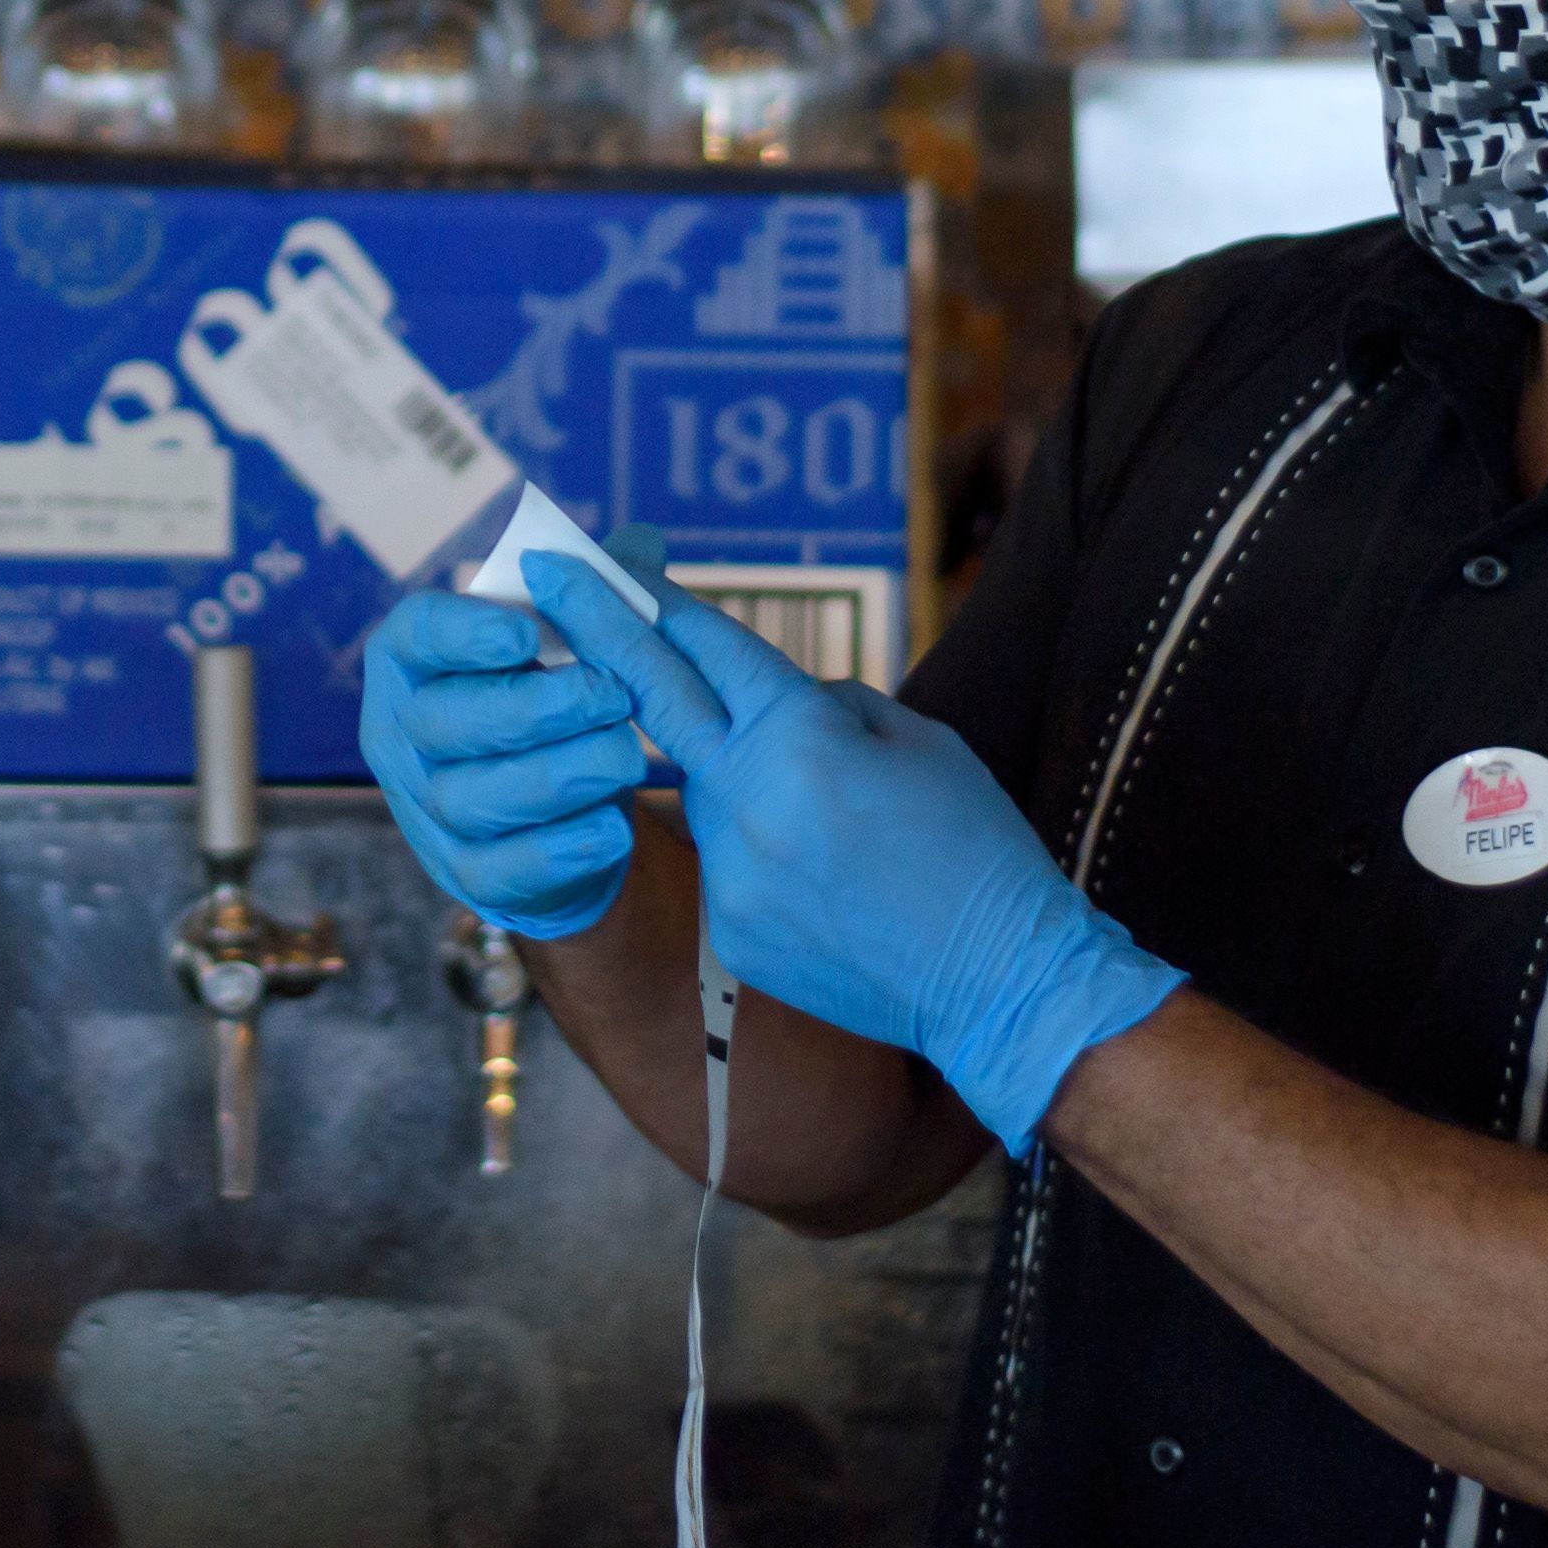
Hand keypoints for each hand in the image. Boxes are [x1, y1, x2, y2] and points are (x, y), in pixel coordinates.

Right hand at [354, 583, 646, 941]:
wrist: (558, 814)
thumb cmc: (552, 707)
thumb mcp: (570, 645)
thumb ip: (598, 596)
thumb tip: (642, 543)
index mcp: (415, 662)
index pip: (416, 635)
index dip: (463, 631)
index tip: (524, 629)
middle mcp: (404, 734)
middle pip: (444, 722)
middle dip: (533, 707)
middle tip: (611, 695)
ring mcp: (427, 810)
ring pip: (471, 797)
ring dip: (557, 775)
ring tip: (629, 756)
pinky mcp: (464, 873)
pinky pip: (497, 869)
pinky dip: (556, 851)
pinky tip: (612, 828)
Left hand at [534, 556, 1178, 1156]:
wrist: (1001, 984)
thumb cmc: (976, 849)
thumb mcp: (920, 741)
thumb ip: (827, 707)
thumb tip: (774, 701)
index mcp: (799, 737)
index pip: (704, 646)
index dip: (647, 596)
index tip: (590, 563)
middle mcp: (746, 799)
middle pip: (653, 697)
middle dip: (596, 632)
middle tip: (545, 579)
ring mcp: (729, 872)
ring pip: (709, 794)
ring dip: (747, 784)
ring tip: (840, 828)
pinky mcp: (729, 930)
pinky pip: (732, 864)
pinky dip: (769, 858)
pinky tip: (837, 888)